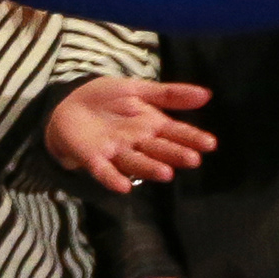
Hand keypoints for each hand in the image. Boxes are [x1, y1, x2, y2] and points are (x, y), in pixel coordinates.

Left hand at [46, 77, 213, 192]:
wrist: (68, 103)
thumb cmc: (107, 99)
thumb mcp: (138, 90)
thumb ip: (169, 94)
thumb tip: (207, 94)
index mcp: (151, 125)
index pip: (176, 132)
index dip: (192, 138)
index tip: (210, 144)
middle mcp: (138, 142)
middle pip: (159, 149)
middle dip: (175, 154)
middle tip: (193, 160)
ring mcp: (116, 152)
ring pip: (136, 162)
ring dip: (149, 168)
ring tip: (166, 173)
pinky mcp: (93, 158)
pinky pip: (104, 170)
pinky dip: (113, 178)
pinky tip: (124, 187)